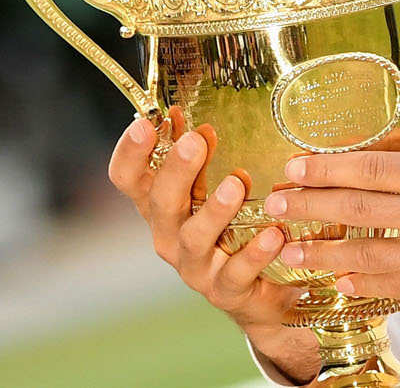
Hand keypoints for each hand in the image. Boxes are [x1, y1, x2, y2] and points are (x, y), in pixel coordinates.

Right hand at [106, 113, 307, 335]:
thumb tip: (179, 109)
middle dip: (176, 171)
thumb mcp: (208, 186)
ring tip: (235, 185)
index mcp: (158, 205)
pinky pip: (236, 273)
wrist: (261, 288)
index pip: (127, 178)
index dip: (130, 152)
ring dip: (214, 210)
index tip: (144, 123)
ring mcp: (194, 266)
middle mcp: (168, 235)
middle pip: (159, 203)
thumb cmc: (229, 225)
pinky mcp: (225, 290)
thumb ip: (195, 153)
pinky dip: (254, 253)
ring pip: (194, 238)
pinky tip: (273, 234)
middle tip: (195, 142)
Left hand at [262, 83, 399, 318]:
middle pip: (357, 208)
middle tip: (274, 205)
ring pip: (366, 253)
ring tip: (288, 251)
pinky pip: (395, 285)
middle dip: (309, 207)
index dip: (327, 167)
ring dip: (322, 252)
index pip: (373, 168)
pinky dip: (362, 283)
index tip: (294, 165)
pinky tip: (337, 281)